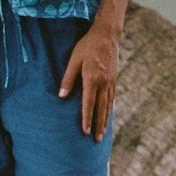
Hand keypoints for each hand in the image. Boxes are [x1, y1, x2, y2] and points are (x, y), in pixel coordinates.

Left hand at [58, 23, 118, 140]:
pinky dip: (109, 109)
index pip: (89, 103)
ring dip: (105, 120)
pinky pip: (112, 98)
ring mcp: (111, 82)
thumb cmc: (87, 46)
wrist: (107, 35)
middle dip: (98, 125)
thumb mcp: (74, 59)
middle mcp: (104, 83)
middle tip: (96, 140)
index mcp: (92, 78)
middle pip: (101, 108)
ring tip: (102, 134)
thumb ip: (68, 78)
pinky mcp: (114, 79)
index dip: (87, 118)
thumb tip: (61, 97)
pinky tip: (107, 116)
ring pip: (108, 105)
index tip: (85, 132)